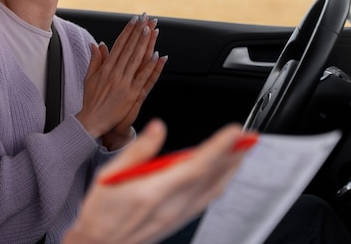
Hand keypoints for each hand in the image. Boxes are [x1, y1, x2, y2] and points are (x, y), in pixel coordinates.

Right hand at [62, 119, 251, 243]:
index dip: (219, 148)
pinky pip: (207, 200)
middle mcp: (171, 206)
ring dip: (230, 170)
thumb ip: (139, 150)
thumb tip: (158, 128)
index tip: (235, 132)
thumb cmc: (102, 212)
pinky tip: (222, 175)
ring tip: (240, 152)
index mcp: (155, 191)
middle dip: (233, 155)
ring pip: (213, 190)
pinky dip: (220, 183)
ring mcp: (178, 216)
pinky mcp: (179, 220)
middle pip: (212, 178)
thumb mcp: (110, 174)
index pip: (196, 166)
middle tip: (248, 137)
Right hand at [77, 14, 166, 147]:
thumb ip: (95, 60)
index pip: (119, 45)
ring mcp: (124, 83)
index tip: (134, 20)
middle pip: (129, 48)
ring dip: (144, 43)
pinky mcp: (131, 94)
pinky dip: (150, 66)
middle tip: (146, 18)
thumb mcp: (89, 77)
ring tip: (151, 29)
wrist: (92, 120)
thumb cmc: (91, 100)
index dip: (128, 31)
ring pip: (136, 59)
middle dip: (138, 32)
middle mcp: (115, 73)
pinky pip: (143, 77)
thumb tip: (96, 44)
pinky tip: (157, 55)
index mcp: (106, 68)